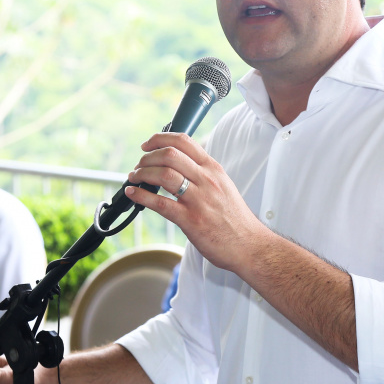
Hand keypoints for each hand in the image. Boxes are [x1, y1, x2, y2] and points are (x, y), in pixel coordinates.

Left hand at [124, 132, 266, 273]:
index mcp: (213, 169)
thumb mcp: (224, 185)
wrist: (250, 245)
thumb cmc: (235, 218)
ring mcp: (198, 199)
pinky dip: (142, 196)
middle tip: (139, 165)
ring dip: (142, 174)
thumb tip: (179, 164)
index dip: (160, 139)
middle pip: (170, 155)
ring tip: (134, 177)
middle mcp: (206, 180)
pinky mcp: (190, 220)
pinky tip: (133, 193)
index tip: (148, 145)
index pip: (184, 141)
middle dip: (147, 157)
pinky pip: (160, 203)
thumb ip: (203, 173)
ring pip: (163, 175)